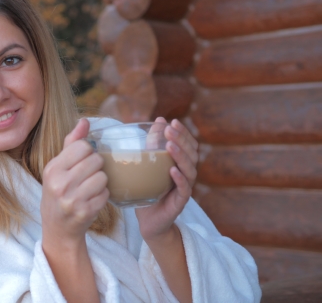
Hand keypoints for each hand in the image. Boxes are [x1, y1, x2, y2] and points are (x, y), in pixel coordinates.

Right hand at [40, 118, 109, 245]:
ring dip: (100, 182)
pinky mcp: (85, 212)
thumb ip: (72, 143)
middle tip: (87, 176)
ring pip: (103, 177)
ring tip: (90, 188)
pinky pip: (106, 194)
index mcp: (52, 169)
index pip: (83, 146)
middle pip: (96, 160)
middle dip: (96, 167)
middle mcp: (60, 183)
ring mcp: (72, 199)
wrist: (57, 228)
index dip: (88, 152)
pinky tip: (92, 200)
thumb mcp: (58, 168)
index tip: (82, 161)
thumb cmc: (59, 192)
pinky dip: (102, 196)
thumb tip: (84, 121)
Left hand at [135, 117, 198, 241]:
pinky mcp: (180, 202)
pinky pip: (184, 189)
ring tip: (170, 145)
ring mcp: (185, 188)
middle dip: (182, 140)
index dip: (184, 133)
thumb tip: (158, 121)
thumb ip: (154, 144)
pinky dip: (180, 179)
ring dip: (180, 156)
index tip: (173, 122)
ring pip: (190, 170)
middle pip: (192, 154)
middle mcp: (186, 174)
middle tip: (170, 129)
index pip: (189, 145)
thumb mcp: (149, 164)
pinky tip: (173, 170)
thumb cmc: (149, 189)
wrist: (149, 220)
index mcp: (181, 164)